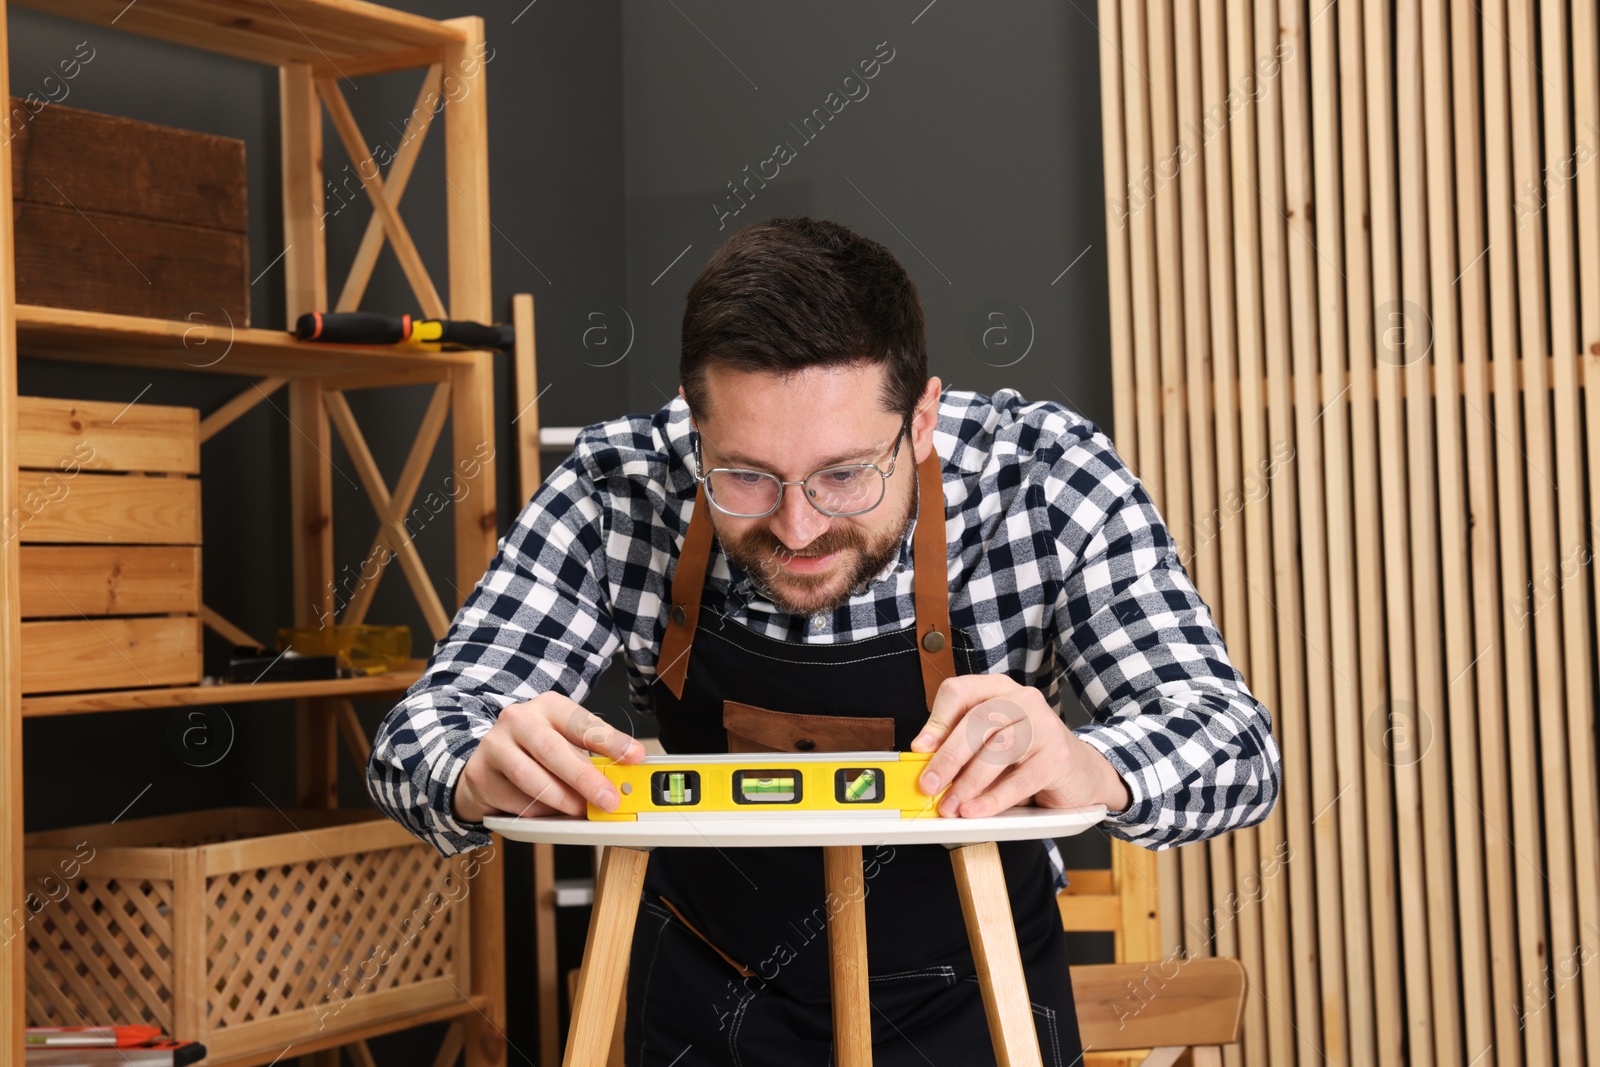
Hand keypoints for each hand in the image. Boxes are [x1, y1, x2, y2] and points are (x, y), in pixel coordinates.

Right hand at [453, 692, 644, 821]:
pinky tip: (547, 810)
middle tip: (608, 800)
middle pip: (553, 749)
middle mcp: (519, 719)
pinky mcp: (480, 773)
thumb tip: (621, 780)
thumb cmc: (536, 749)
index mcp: (548, 706)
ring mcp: (495, 744)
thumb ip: (591, 757)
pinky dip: (536, 810)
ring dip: (560, 800)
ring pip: (530, 778)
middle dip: (585, 779)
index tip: (635, 756)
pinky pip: (514, 799)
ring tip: (580, 811)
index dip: (612, 741)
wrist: (488, 757)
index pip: (583, 722)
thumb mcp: (565, 741)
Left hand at [909, 675, 1132, 817]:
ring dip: (968, 782)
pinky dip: (994, 798)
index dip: (936, 721)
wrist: (1082, 773)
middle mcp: (1022, 700)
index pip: (959, 691)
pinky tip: (977, 810)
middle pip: (976, 721)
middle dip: (948, 757)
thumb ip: (963, 745)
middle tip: (929, 785)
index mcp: (998, 690)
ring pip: (997, 748)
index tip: (921, 749)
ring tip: (951, 805)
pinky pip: (1021, 779)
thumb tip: (926, 762)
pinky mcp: (1058, 755)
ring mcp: (1043, 724)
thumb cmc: (1028, 756)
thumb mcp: (991, 744)